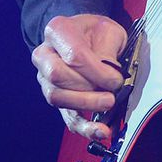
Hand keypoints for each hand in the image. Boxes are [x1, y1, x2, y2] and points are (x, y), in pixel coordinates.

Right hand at [31, 13, 127, 143]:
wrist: (88, 36)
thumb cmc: (96, 33)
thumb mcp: (108, 30)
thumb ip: (108, 50)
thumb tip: (110, 75)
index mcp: (57, 31)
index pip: (73, 55)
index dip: (96, 71)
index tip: (115, 78)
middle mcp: (45, 54)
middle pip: (57, 76)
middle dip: (88, 88)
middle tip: (111, 92)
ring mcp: (46, 78)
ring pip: (57, 97)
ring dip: (86, 105)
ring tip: (108, 104)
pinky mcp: (57, 98)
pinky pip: (66, 117)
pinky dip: (85, 127)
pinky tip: (100, 131)